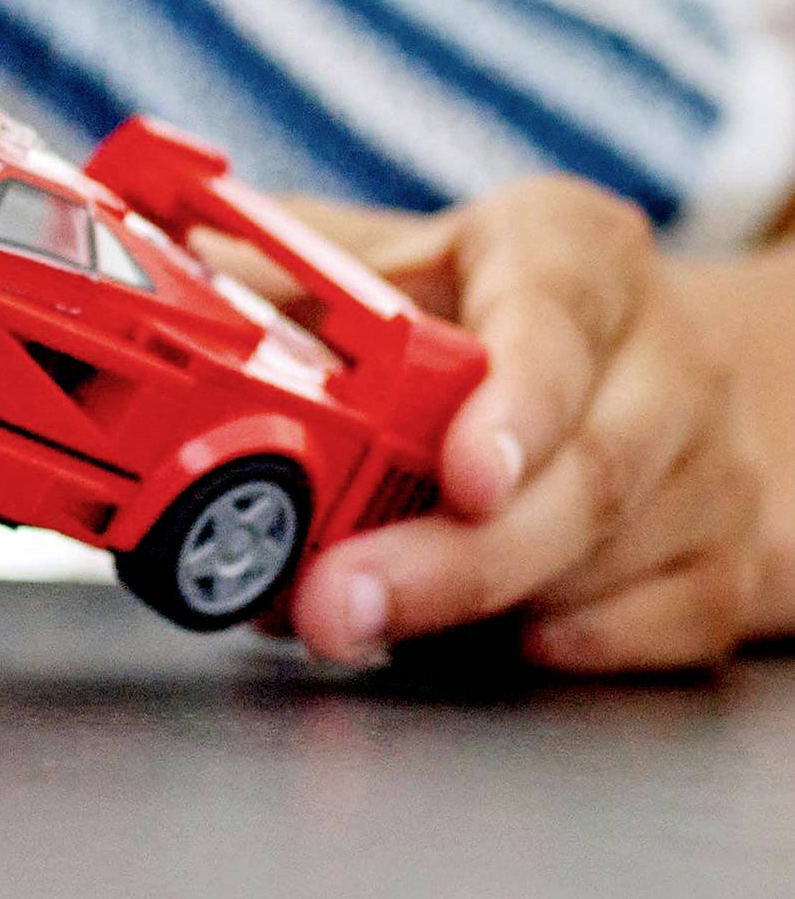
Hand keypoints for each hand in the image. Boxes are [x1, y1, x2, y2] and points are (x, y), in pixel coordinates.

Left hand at [276, 181, 762, 673]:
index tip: (461, 476)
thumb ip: (287, 267)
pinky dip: (570, 646)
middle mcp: (659, 353)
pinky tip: (490, 642)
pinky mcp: (735, 557)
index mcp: (570, 252)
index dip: (512, 403)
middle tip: (334, 602)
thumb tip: (163, 282)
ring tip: (354, 621)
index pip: (555, 318)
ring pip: (612, 560)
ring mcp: (711, 463)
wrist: (650, 358)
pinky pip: (663, 629)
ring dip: (477, 611)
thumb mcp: (400, 253)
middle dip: (452, 557)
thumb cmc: (494, 299)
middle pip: (583, 470)